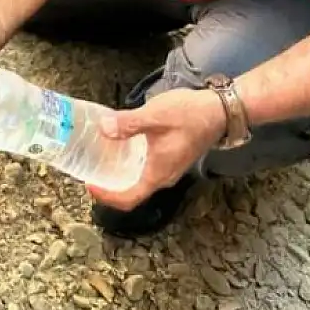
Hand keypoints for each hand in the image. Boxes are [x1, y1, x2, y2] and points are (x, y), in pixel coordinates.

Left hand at [85, 88, 227, 210]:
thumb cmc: (191, 114)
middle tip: (91, 169)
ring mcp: (169, 168)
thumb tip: (103, 128)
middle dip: (109, 184)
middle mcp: (163, 176)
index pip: (128, 198)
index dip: (106, 196)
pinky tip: (123, 144)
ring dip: (120, 172)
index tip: (89, 184)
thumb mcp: (155, 115)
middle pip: (131, 191)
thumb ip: (128, 123)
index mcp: (158, 173)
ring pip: (139, 179)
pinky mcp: (172, 158)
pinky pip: (146, 168)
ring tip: (102, 156)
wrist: (220, 110)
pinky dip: (131, 162)